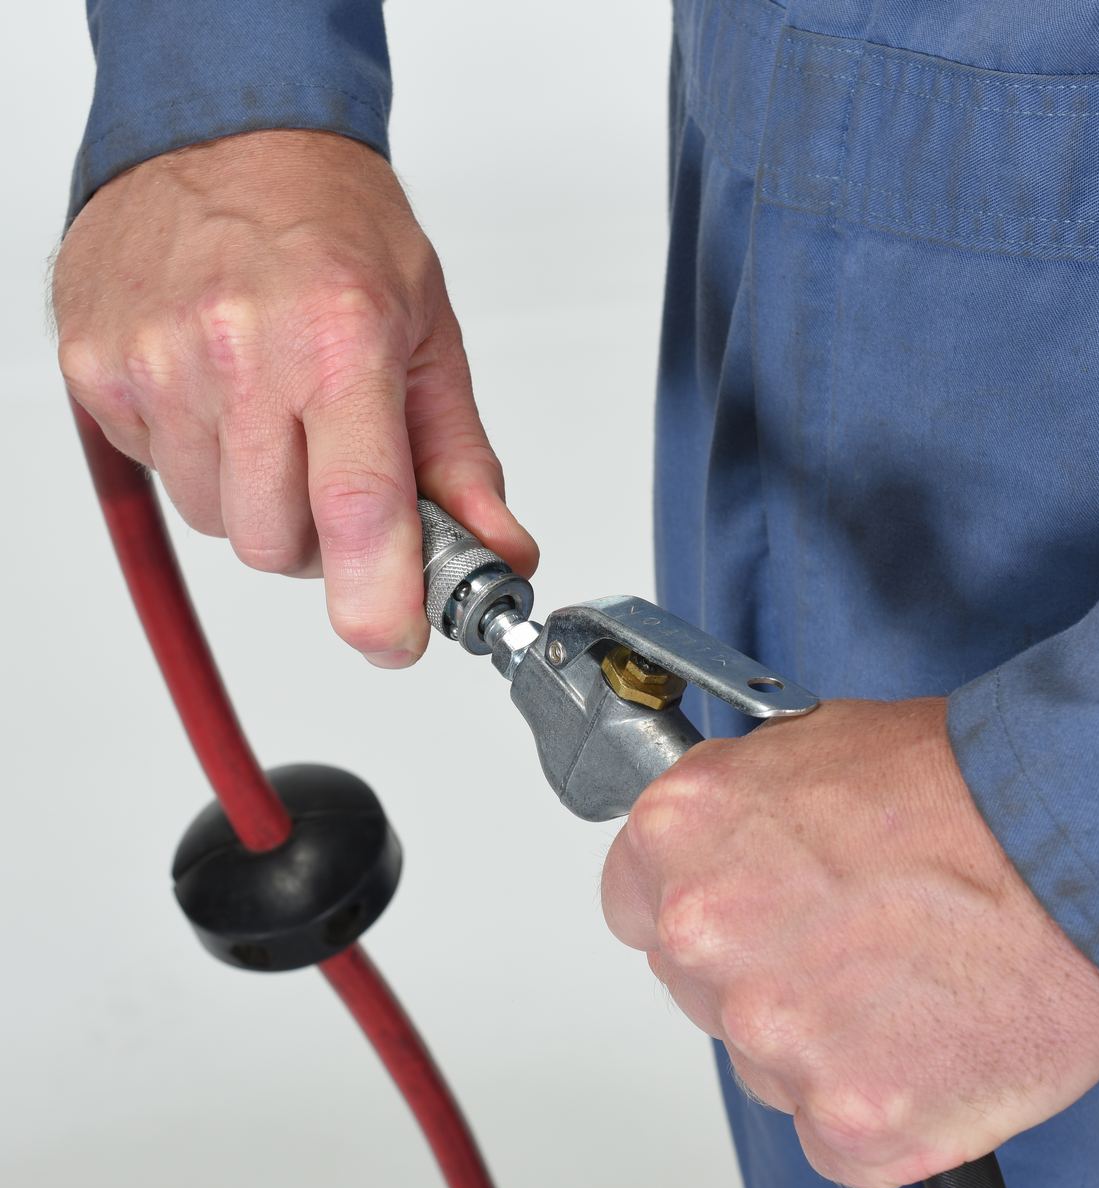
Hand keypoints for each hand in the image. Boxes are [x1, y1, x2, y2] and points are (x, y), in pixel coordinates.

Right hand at [54, 129, 535, 666]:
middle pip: (280, 541)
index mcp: (339, 342)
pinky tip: (223, 396)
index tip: (395, 641)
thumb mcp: (428, 336)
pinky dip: (204, 461)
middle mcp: (240, 353)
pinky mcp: (99, 373)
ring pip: (219, 522)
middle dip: (324, 539)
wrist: (226, 134)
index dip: (378, 597)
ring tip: (279, 417)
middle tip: (339, 471)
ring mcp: (157, 364)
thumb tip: (500, 553)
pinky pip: (164, 478)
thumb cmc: (335, 226)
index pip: (357, 506)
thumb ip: (461, 461)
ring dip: (260, 501)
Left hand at [601, 697, 1098, 1187]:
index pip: (635, 903)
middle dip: (767, 972)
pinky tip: (935, 1041)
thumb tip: (720, 848)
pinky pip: (837, 1136)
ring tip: (918, 982)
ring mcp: (776, 1036)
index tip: (748, 914)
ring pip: (772, 1065)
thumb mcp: (820, 744)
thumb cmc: (975, 788)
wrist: (1090, 844)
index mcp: (684, 832)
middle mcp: (709, 934)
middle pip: (704, 988)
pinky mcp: (852, 1121)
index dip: (705, 906)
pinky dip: (883, 1107)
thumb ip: (742, 812)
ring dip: (828, 1041)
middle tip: (859, 940)